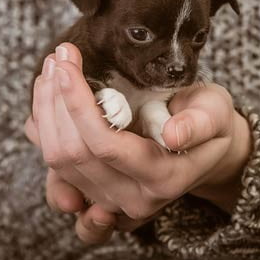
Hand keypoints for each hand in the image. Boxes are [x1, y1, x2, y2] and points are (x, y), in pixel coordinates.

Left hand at [24, 43, 251, 243]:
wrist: (206, 149)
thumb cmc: (211, 122)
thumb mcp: (216, 113)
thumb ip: (199, 123)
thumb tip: (173, 135)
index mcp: (163, 177)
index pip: (105, 146)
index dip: (78, 104)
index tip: (67, 65)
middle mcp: (132, 197)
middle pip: (72, 155)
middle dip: (56, 101)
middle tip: (58, 58)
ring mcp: (109, 200)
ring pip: (57, 162)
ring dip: (46, 111)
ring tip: (52, 69)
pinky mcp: (93, 193)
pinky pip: (54, 169)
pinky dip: (43, 132)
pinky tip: (47, 99)